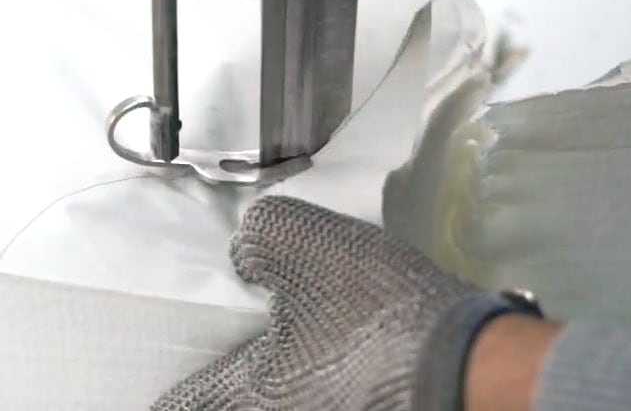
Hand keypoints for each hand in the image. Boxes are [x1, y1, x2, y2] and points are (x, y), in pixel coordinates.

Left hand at [151, 197, 547, 410]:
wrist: (472, 369)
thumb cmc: (379, 315)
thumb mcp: (304, 243)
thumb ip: (256, 237)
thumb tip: (243, 257)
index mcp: (253, 395)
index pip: (183, 404)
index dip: (168, 396)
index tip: (158, 395)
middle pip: (232, 410)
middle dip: (226, 391)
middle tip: (227, 370)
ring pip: (282, 407)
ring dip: (276, 392)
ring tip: (291, 358)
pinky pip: (329, 404)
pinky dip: (323, 391)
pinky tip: (343, 362)